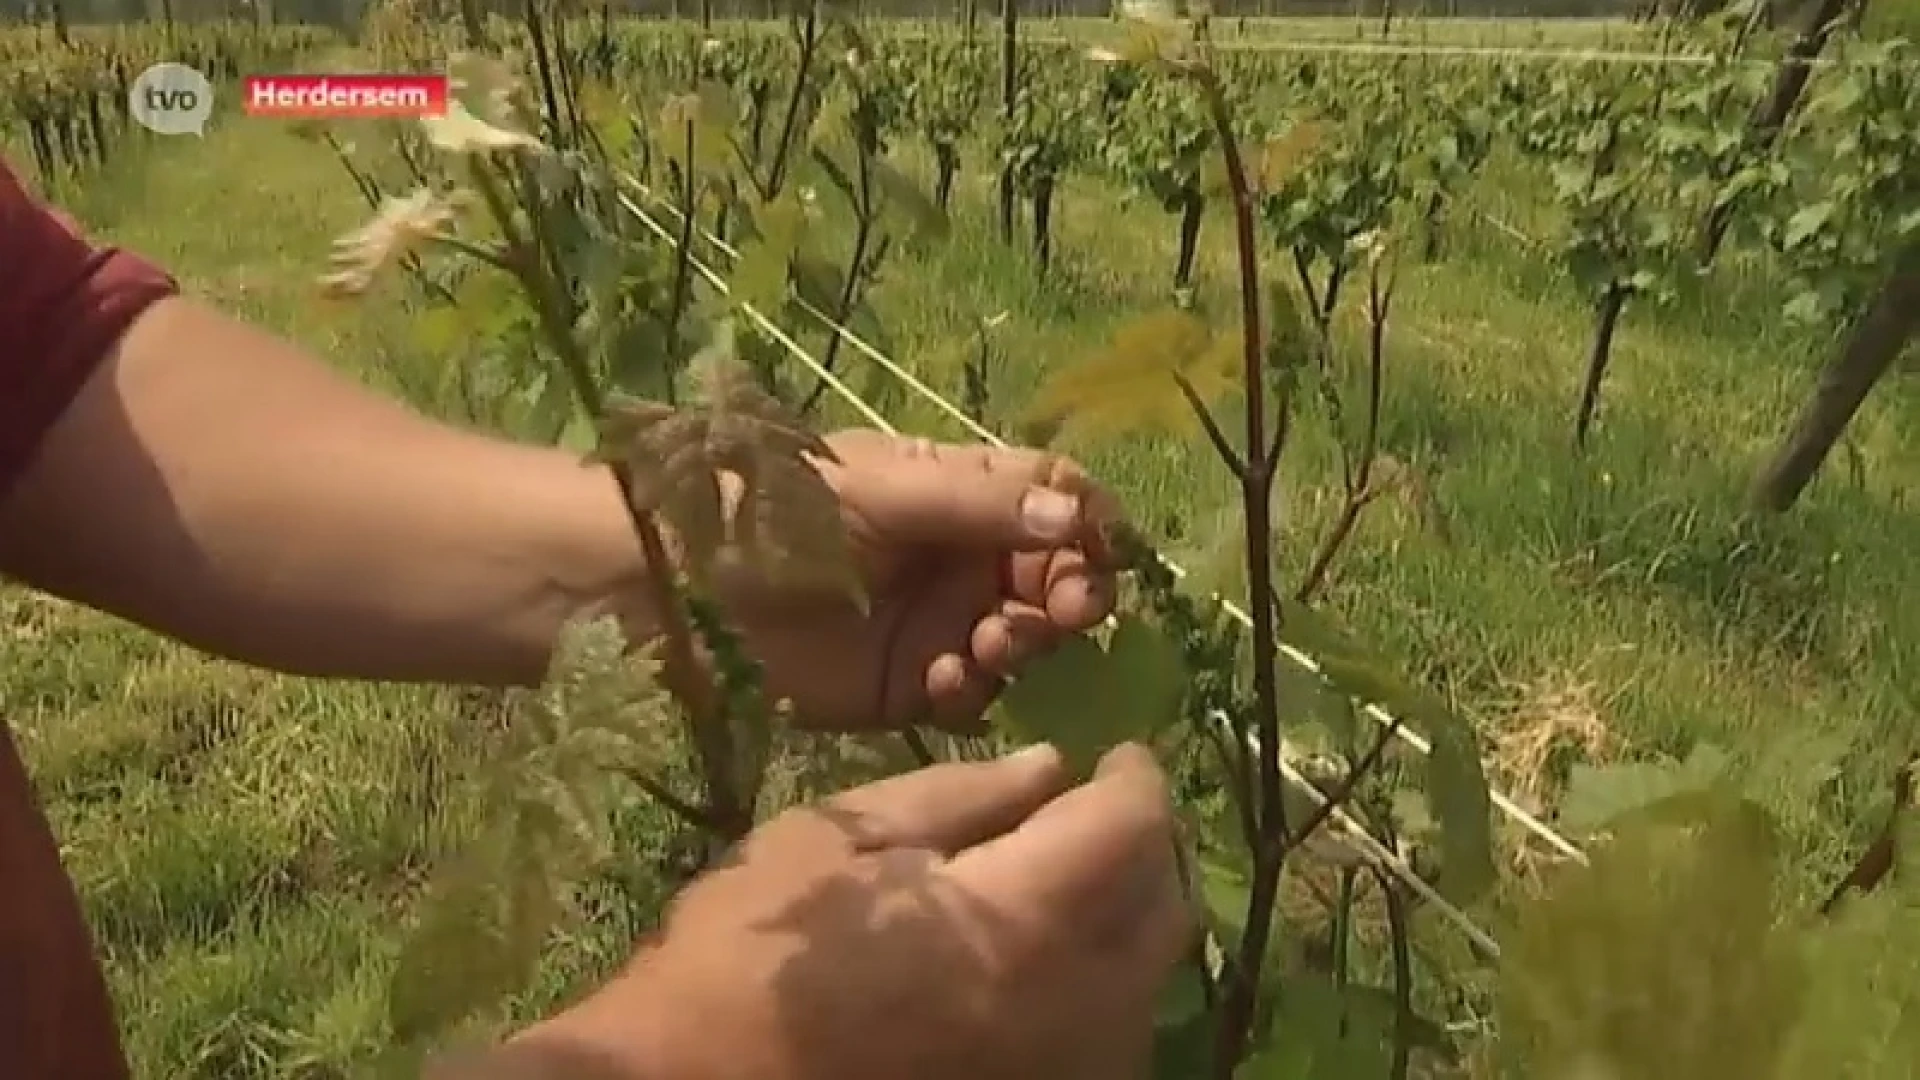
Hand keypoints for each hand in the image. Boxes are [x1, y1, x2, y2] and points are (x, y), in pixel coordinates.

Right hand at [500, 742, 1191, 1079]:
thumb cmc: (745, 956)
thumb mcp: (833, 840)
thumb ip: (955, 797)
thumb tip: (1048, 768)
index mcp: (1019, 922)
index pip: (1131, 829)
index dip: (1135, 777)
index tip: (1116, 753)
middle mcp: (1071, 1010)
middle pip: (1165, 909)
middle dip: (1144, 845)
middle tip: (1097, 811)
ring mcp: (1062, 1075)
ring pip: (1146, 983)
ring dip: (1125, 919)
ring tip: (1070, 882)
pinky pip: (1108, 1043)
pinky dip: (1099, 990)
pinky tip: (1044, 967)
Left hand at [725, 430, 1124, 733]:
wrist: (677, 594)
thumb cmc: (775, 515)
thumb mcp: (882, 492)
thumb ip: (980, 505)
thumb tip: (1076, 518)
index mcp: (958, 490)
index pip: (1053, 498)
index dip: (1088, 526)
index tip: (1102, 555)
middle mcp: (960, 555)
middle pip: (1054, 574)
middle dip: (1071, 594)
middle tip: (1066, 613)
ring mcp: (938, 622)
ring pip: (1023, 639)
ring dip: (1022, 643)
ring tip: (987, 646)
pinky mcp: (908, 686)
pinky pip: (973, 696)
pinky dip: (972, 692)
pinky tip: (940, 683)